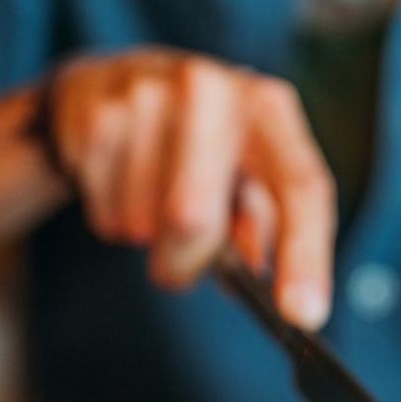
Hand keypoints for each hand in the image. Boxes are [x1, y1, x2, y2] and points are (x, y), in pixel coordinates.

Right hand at [47, 50, 336, 328]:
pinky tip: (122, 180)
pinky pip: (104, 211)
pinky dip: (112, 218)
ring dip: (147, 236)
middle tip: (180, 262)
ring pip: (141, 224)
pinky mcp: (95, 111)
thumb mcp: (247, 178)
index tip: (302, 316)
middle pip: (193, 218)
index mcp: (268, 110)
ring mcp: (147, 93)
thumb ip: (263, 229)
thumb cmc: (202, 150)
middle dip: (184, 260)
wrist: (119, 85)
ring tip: (152, 197)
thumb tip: (259, 272)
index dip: (305, 256)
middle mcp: (213, 89)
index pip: (300, 187)